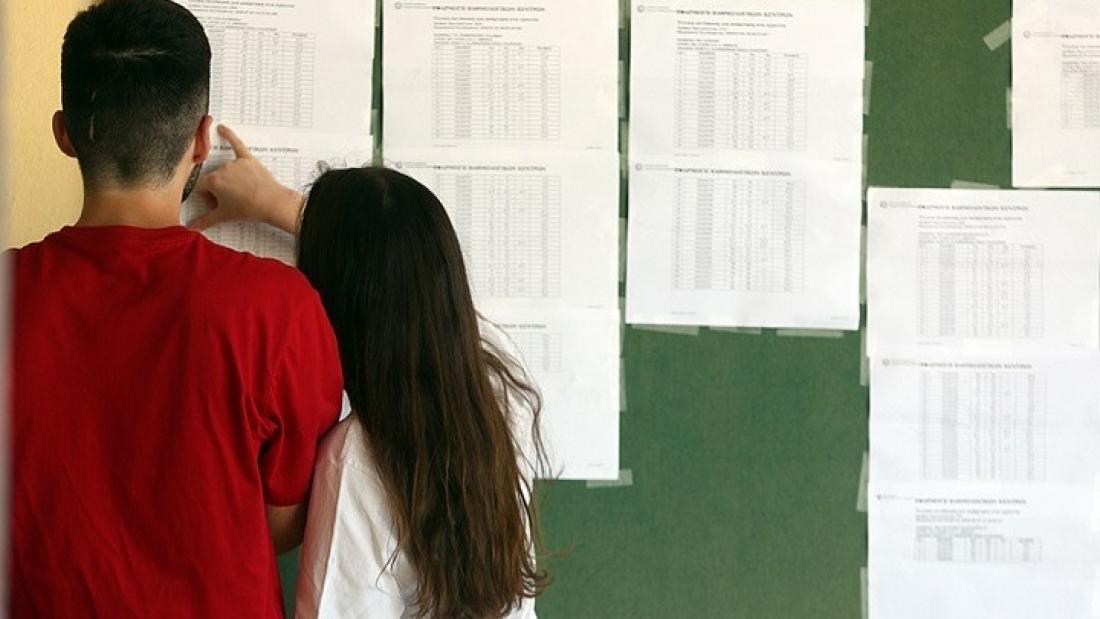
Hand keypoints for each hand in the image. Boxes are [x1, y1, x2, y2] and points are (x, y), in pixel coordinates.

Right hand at [188, 125, 303, 234]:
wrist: (272, 203)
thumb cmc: (248, 209)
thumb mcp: (223, 216)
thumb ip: (204, 221)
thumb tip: (190, 229)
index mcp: (212, 181)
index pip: (202, 188)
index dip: (209, 199)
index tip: (219, 206)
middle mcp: (221, 168)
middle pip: (213, 179)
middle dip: (219, 190)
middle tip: (232, 202)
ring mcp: (235, 163)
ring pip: (225, 169)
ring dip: (228, 179)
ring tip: (241, 193)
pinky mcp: (248, 159)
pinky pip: (237, 144)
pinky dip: (229, 135)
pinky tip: (222, 128)